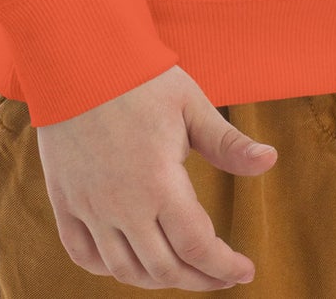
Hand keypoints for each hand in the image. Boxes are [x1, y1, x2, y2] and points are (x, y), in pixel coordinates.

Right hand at [35, 64, 274, 288]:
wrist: (78, 58)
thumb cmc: (140, 79)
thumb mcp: (191, 105)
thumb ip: (228, 143)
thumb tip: (271, 161)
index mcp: (160, 183)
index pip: (198, 246)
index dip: (224, 266)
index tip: (245, 271)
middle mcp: (123, 206)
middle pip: (164, 268)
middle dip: (199, 279)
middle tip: (219, 275)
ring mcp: (89, 207)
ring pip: (124, 270)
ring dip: (157, 279)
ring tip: (181, 270)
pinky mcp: (64, 201)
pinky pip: (82, 254)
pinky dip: (107, 269)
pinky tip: (129, 262)